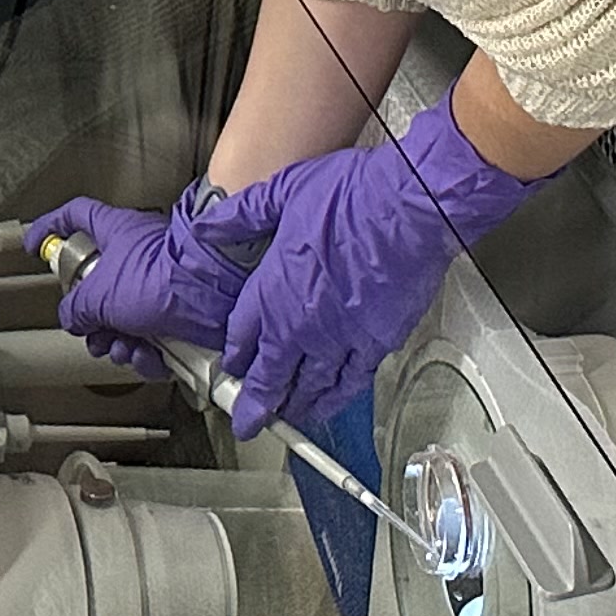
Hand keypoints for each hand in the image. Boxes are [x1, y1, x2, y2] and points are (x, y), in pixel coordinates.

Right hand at [23, 190, 271, 380]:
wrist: (215, 294)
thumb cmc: (163, 275)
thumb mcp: (100, 294)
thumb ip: (76, 308)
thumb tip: (73, 319)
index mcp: (115, 231)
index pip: (75, 216)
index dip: (52, 227)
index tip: (36, 245)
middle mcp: (135, 254)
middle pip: (97, 285)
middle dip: (93, 320)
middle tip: (94, 334)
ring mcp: (157, 284)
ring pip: (124, 319)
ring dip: (119, 343)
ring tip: (125, 349)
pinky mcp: (178, 312)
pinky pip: (152, 338)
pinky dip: (148, 354)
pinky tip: (150, 357)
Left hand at [214, 103, 536, 439]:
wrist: (409, 209)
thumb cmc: (352, 197)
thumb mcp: (282, 193)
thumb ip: (241, 217)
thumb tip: (206, 227)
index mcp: (273, 290)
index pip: (243, 337)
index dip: (234, 356)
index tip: (230, 365)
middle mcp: (302, 325)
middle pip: (271, 377)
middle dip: (255, 404)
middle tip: (246, 422)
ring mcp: (340, 339)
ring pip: (310, 387)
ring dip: (293, 406)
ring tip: (282, 419)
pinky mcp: (377, 342)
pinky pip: (349, 383)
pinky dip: (333, 398)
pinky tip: (328, 403)